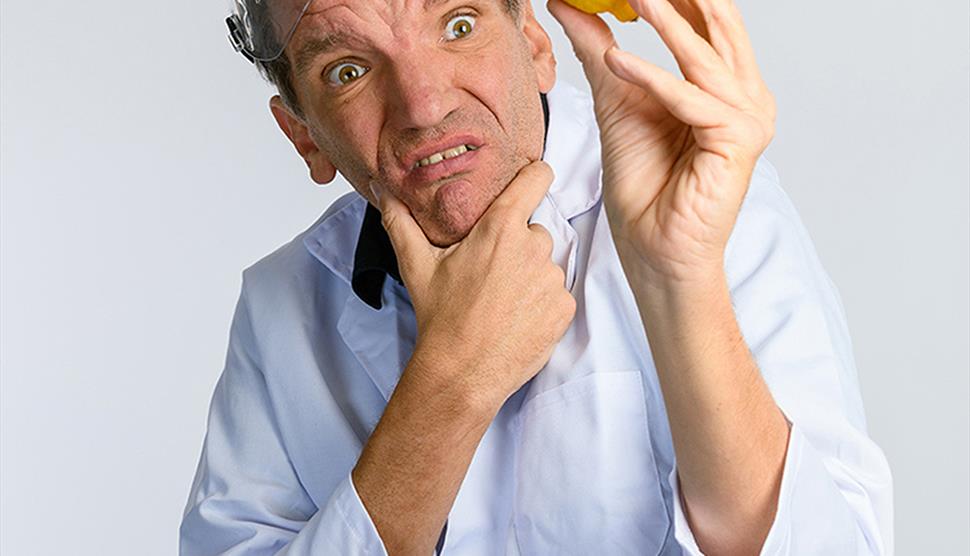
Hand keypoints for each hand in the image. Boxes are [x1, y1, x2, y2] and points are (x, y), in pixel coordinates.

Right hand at [370, 161, 576, 410]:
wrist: (462, 372)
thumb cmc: (441, 318)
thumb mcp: (417, 266)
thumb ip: (401, 222)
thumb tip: (383, 192)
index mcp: (501, 229)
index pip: (536, 179)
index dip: (534, 176)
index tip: (531, 180)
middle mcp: (533, 248)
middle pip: (534, 231)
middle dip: (517, 246)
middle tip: (491, 272)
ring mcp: (552, 280)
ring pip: (546, 265)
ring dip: (530, 276)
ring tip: (501, 300)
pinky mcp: (563, 308)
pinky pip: (557, 295)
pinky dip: (542, 304)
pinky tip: (516, 318)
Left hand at [548, 0, 775, 284]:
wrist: (653, 249)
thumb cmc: (643, 185)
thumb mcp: (615, 99)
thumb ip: (599, 49)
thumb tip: (569, 4)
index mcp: (725, 83)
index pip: (706, 22)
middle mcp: (745, 96)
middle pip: (717, 29)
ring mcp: (748, 118)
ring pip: (704, 59)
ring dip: (667, 24)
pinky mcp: (738, 141)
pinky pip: (691, 100)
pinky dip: (653, 79)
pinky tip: (616, 61)